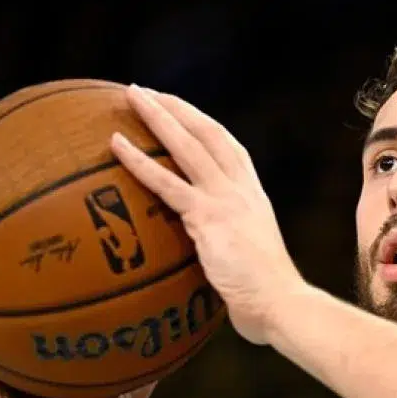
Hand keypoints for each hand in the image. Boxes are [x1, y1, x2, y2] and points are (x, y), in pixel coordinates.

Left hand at [109, 84, 306, 345]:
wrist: (281, 305)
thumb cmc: (265, 296)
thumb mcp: (248, 259)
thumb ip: (227, 244)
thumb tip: (204, 256)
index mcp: (252, 196)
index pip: (226, 147)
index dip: (201, 125)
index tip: (178, 111)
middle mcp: (241, 189)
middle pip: (207, 134)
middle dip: (176, 108)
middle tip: (144, 92)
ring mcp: (226, 200)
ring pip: (187, 146)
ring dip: (158, 117)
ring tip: (130, 96)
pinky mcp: (209, 217)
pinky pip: (167, 183)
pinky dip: (139, 161)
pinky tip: (115, 144)